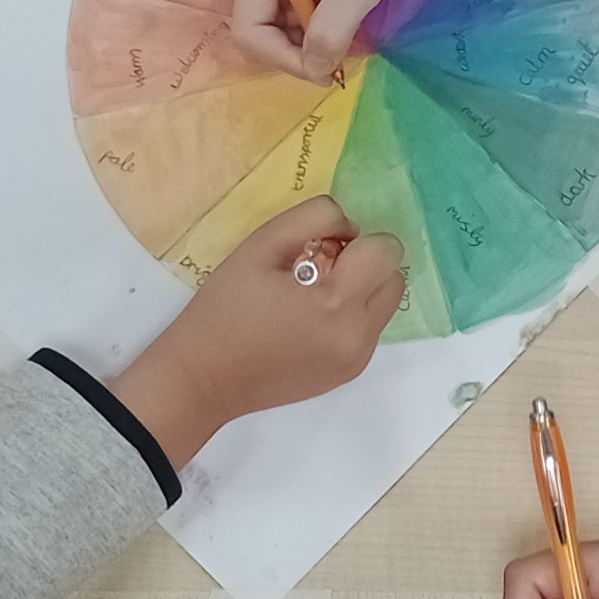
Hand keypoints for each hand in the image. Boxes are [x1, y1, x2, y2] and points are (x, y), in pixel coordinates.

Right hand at [112, 196, 404, 465]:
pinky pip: (369, 330)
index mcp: (336, 303)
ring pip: (385, 305)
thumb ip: (312, 220)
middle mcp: (358, 335)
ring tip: (313, 297)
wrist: (204, 378)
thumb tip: (349, 227)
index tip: (321, 249)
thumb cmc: (225, 308)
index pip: (386, 251)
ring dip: (361, 291)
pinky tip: (309, 321)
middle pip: (393, 279)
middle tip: (319, 270)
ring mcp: (357, 359)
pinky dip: (351, 316)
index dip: (356, 241)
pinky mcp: (350, 373)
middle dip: (365, 265)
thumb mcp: (260, 245)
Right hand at [232, 0, 540, 79]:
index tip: (324, 72)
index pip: (248, 27)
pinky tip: (349, 41)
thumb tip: (314, 71)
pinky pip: (306, 19)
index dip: (281, 57)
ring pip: (285, 29)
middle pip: (261, 30)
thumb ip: (329, 30)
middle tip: (335, 69)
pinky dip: (323, 36)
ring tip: (345, 56)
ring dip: (310, 49)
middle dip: (294, 55)